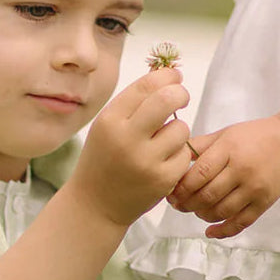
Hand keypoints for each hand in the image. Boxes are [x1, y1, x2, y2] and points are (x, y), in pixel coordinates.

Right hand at [71, 66, 192, 226]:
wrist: (94, 205)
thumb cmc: (104, 160)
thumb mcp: (107, 127)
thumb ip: (133, 103)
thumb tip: (167, 74)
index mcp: (110, 121)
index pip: (147, 85)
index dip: (168, 76)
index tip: (175, 78)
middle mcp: (126, 139)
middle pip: (169, 99)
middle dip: (181, 94)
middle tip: (181, 98)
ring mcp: (145, 161)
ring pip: (181, 128)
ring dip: (177, 131)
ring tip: (162, 142)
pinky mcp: (162, 180)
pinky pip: (185, 154)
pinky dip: (178, 155)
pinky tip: (163, 162)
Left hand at [167, 116, 279, 238]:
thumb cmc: (254, 137)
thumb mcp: (225, 134)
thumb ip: (198, 146)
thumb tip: (171, 158)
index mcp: (229, 150)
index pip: (199, 174)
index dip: (181, 188)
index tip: (171, 192)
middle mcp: (242, 170)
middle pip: (207, 196)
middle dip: (187, 204)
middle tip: (177, 205)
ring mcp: (254, 188)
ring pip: (221, 212)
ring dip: (202, 215)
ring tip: (195, 210)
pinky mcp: (264, 203)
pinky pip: (241, 223)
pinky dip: (223, 231)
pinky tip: (210, 232)